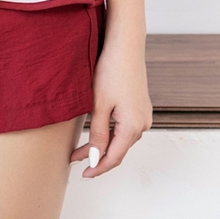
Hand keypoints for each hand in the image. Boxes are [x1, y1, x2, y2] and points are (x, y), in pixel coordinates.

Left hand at [69, 37, 152, 177]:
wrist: (125, 45)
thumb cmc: (111, 70)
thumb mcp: (99, 104)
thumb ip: (98, 134)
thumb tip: (95, 158)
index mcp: (133, 127)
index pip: (114, 158)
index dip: (97, 168)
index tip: (83, 174)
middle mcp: (143, 123)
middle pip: (119, 149)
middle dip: (98, 156)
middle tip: (76, 159)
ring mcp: (143, 114)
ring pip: (122, 138)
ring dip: (104, 144)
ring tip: (83, 146)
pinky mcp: (140, 105)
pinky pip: (125, 126)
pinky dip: (111, 132)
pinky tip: (99, 130)